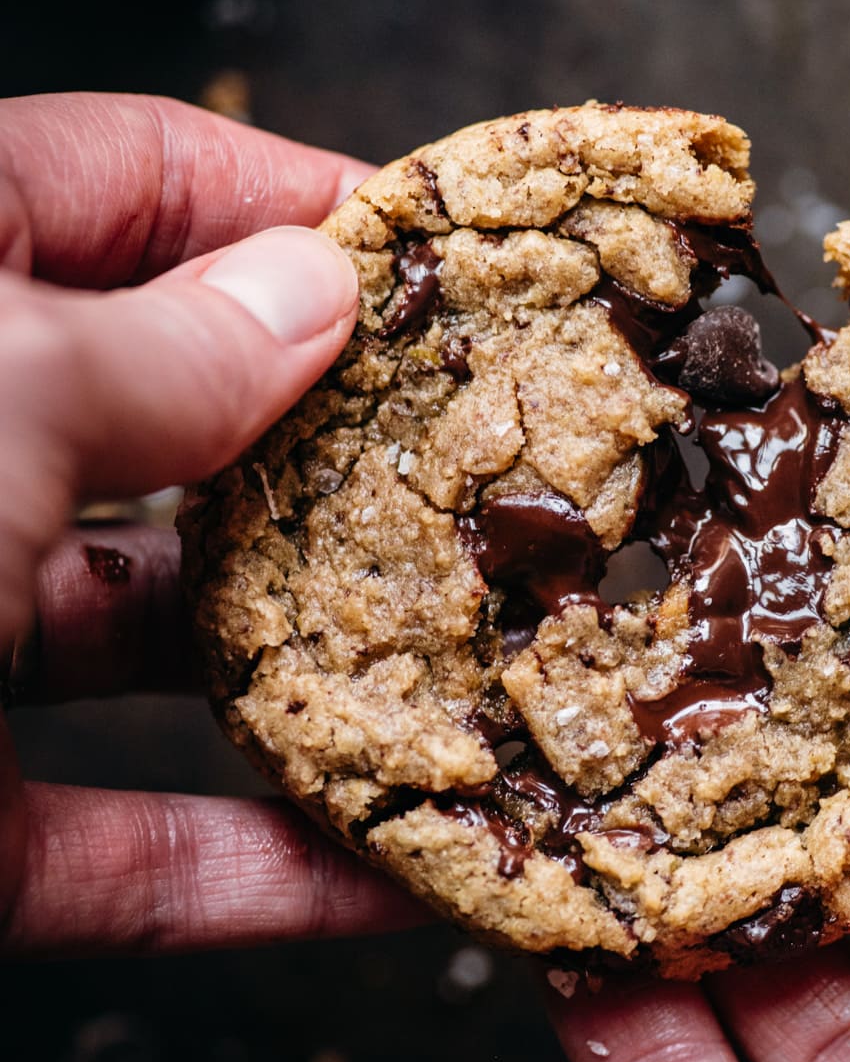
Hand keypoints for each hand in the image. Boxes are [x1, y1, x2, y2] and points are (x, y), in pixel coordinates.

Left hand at [0, 92, 422, 955]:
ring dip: (328, 669)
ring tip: (497, 660)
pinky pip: (134, 848)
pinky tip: (410, 883)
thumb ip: (162, 349)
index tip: (445, 251)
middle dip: (339, 440)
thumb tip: (314, 290)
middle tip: (503, 453)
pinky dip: (265, 876)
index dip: (295, 197)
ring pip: (168, 644)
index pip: (133, 177)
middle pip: (177, 416)